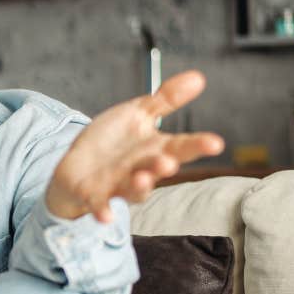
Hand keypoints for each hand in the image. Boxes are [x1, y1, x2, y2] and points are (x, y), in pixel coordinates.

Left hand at [44, 70, 223, 222]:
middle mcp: (141, 170)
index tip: (216, 143)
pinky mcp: (93, 195)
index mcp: (154, 149)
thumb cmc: (112, 142)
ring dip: (139, 185)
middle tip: (170, 162)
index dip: (198, 145)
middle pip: (157, 168)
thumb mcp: (138, 113)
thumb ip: (166, 99)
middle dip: (164, 165)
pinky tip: (105, 216)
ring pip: (133, 189)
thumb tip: (198, 77)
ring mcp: (118, 185)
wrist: (77, 166)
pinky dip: (103, 210)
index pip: (180, 146)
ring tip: (142, 178)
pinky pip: (100, 204)